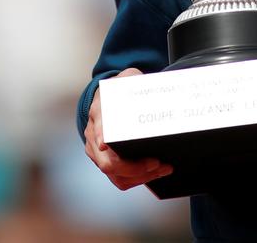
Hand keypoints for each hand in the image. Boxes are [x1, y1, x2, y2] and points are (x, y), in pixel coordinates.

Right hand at [84, 68, 173, 189]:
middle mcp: (93, 135)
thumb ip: (135, 78)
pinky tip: (156, 172)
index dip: (101, 136)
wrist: (108, 97)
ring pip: (114, 174)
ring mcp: (97, 151)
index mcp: (99, 113)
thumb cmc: (121, 88)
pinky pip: (119, 179)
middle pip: (107, 161)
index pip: (97, 128)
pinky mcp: (105, 161)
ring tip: (163, 169)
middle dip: (133, 167)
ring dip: (140, 177)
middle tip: (157, 162)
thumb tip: (150, 84)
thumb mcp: (128, 78)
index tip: (107, 144)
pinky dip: (138, 179)